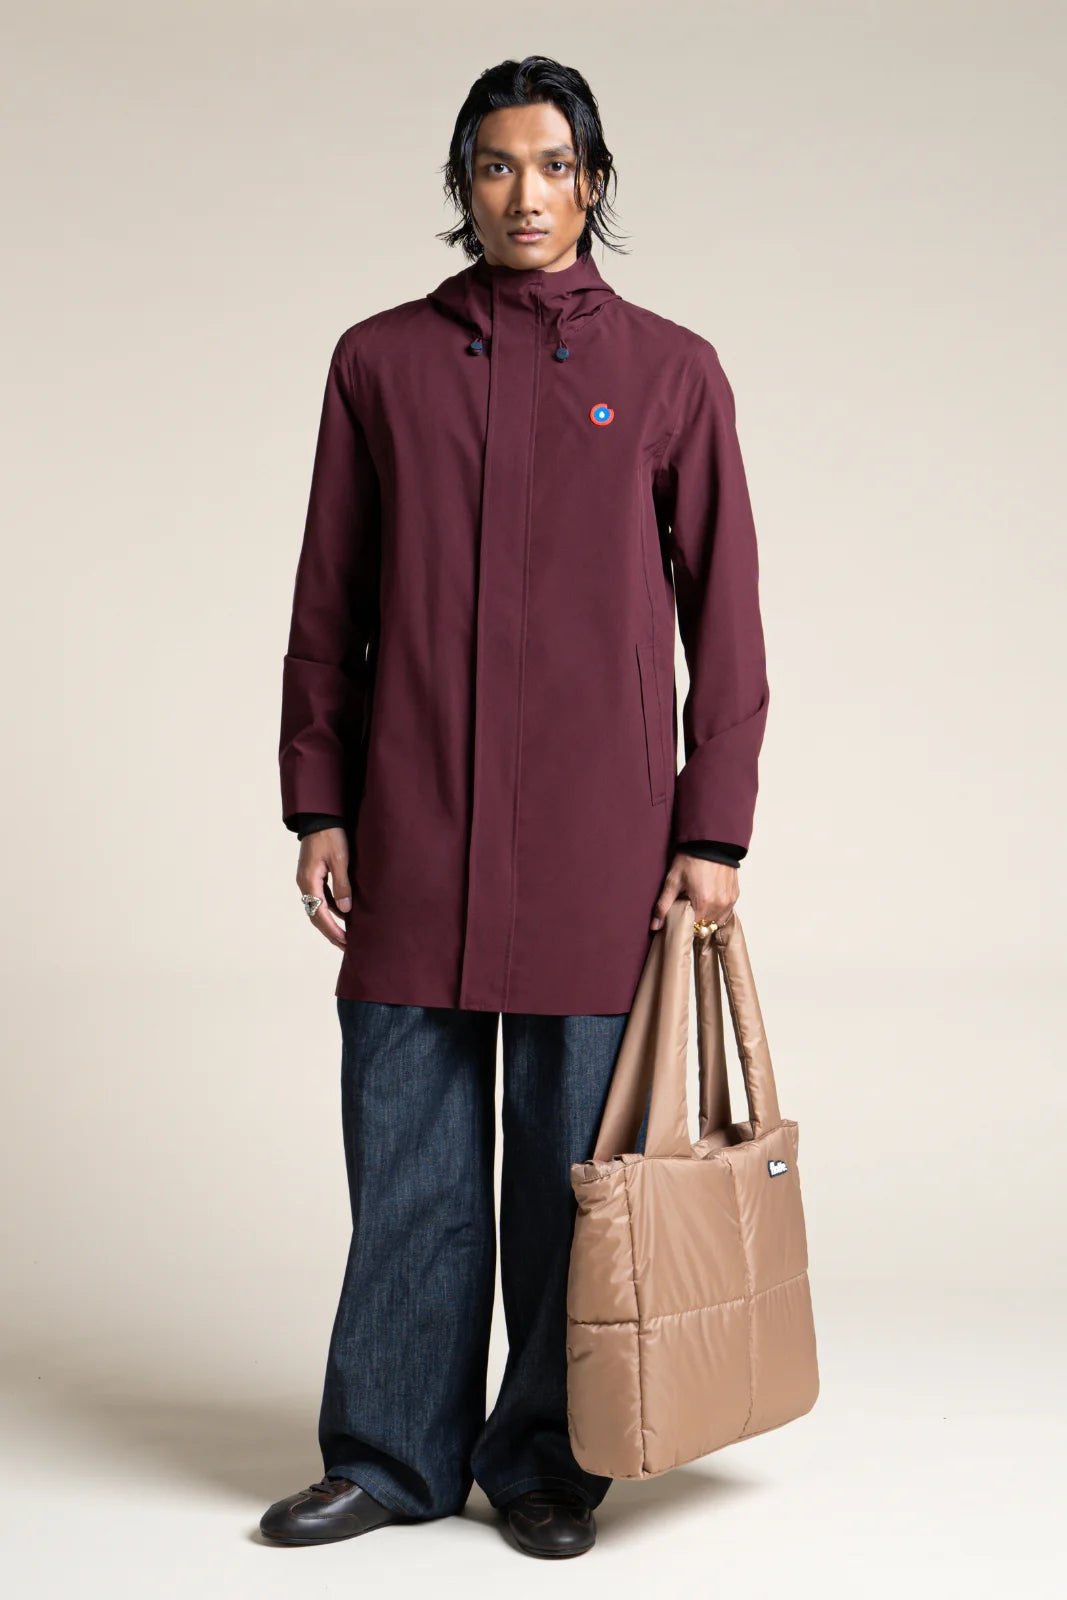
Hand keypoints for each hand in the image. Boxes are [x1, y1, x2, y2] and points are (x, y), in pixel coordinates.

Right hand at [296, 826, 351, 948]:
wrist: (321, 817)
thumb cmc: (331, 835)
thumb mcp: (340, 860)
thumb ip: (342, 885)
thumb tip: (345, 911)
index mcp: (309, 881)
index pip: (319, 914)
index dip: (333, 930)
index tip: (345, 942)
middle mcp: (305, 883)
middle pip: (316, 915)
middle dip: (330, 932)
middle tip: (346, 946)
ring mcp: (308, 879)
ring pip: (318, 907)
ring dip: (331, 922)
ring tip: (346, 934)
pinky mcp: (314, 874)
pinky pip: (322, 897)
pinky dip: (331, 909)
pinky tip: (344, 914)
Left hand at [650, 851, 738, 932]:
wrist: (711, 842)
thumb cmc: (690, 859)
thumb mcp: (673, 881)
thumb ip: (663, 906)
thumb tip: (654, 926)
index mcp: (703, 904)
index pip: (693, 928)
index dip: (685, 924)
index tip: (679, 917)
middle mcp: (719, 905)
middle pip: (705, 926)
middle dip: (696, 921)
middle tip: (687, 908)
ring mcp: (729, 901)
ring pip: (717, 921)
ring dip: (708, 917)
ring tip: (699, 904)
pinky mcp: (735, 895)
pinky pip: (726, 912)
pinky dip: (718, 910)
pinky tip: (709, 900)